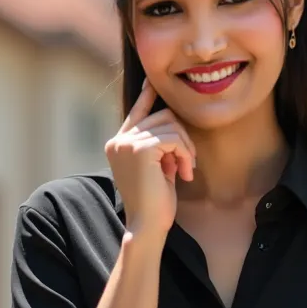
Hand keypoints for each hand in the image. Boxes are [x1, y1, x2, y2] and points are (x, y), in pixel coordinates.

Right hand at [104, 78, 196, 238]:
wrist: (147, 224)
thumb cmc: (155, 202)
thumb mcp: (158, 167)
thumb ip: (160, 145)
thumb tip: (171, 120)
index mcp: (118, 144)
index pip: (136, 112)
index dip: (147, 96)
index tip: (152, 83)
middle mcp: (118, 140)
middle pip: (162, 116)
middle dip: (182, 139)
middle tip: (188, 165)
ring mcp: (127, 142)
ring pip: (170, 125)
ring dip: (186, 148)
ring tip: (185, 171)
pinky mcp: (140, 148)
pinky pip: (173, 138)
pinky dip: (185, 154)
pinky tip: (184, 174)